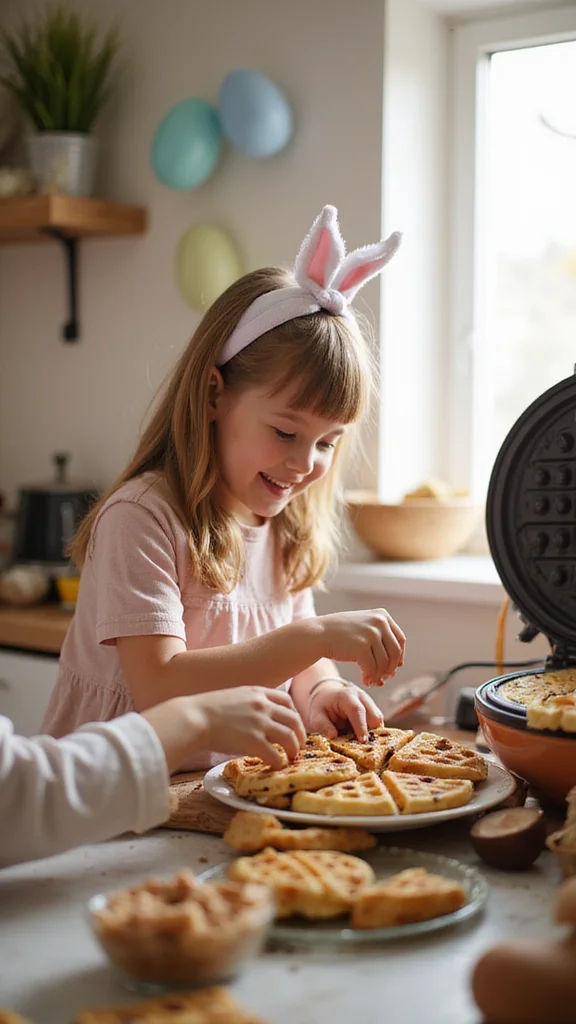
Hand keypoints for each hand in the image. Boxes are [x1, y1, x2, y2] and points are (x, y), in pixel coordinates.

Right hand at [144, 687, 305, 771]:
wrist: (193, 718)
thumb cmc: (204, 710)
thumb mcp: (232, 697)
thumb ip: (247, 703)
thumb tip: (253, 718)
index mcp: (257, 692)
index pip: (286, 701)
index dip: (294, 715)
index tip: (293, 725)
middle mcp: (263, 705)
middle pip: (294, 720)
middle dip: (300, 734)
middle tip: (298, 746)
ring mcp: (260, 723)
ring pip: (290, 738)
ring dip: (293, 750)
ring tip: (290, 758)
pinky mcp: (254, 741)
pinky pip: (276, 755)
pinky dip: (279, 762)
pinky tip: (275, 766)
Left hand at [307, 679, 382, 740]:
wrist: (329, 696)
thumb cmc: (322, 706)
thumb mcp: (316, 715)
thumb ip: (322, 725)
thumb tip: (333, 736)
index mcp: (347, 695)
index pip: (357, 710)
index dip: (361, 726)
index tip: (362, 741)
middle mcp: (362, 697)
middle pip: (374, 716)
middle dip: (370, 732)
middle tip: (361, 746)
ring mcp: (370, 704)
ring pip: (379, 722)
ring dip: (372, 734)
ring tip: (358, 743)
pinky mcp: (374, 711)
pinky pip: (378, 725)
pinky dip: (372, 734)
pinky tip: (361, 740)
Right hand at [317, 608, 405, 686]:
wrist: (318, 634)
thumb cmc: (340, 634)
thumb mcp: (364, 626)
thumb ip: (381, 639)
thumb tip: (398, 664)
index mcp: (382, 615)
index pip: (400, 640)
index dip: (399, 656)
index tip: (393, 667)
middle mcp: (379, 622)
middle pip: (395, 652)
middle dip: (390, 668)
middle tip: (383, 678)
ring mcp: (370, 633)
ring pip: (385, 663)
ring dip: (379, 675)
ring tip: (372, 680)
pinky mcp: (361, 647)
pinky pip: (372, 669)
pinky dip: (370, 678)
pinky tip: (366, 681)